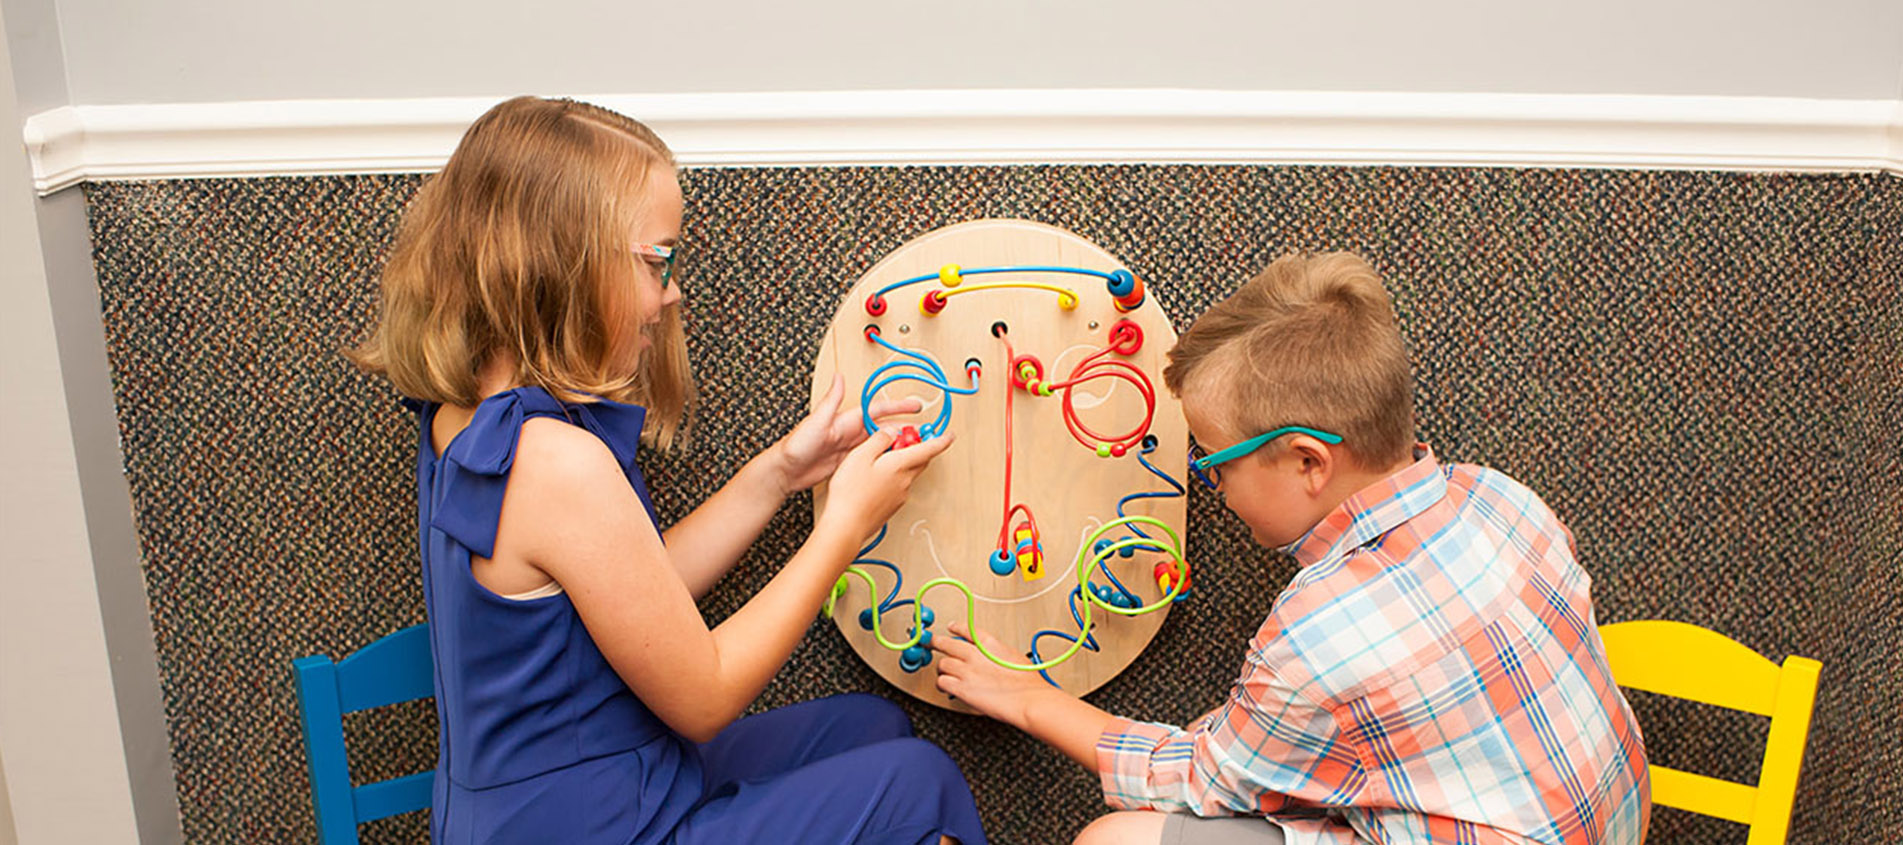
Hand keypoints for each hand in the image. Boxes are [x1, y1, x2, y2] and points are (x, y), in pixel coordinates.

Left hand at [771, 374, 923, 494]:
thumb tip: (839, 377)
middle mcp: (850, 432)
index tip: (915, 405)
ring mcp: (850, 448)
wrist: (786, 470)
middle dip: (905, 426)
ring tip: (915, 446)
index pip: (877, 410)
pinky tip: (894, 463)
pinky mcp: (848, 463)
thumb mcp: (816, 421)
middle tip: (925, 428)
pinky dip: (886, 459)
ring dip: (898, 444)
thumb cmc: (796, 445)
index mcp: (846, 420)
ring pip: (881, 443)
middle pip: (884, 427)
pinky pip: (873, 459)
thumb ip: (831, 400)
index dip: (897, 407)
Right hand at [817, 423, 953, 542]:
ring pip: (909, 473)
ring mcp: (900, 496)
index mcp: (901, 465)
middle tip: (907, 438)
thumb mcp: (860, 455)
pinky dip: (894, 476)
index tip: (949, 435)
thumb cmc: (851, 494)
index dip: (941, 440)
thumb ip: (879, 440)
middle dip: (919, 448)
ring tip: (882, 457)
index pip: (930, 449)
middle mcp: (905, 481)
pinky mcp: (892, 506)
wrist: (846, 526)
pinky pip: (899, 486)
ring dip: (904, 462)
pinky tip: (876, 477)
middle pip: (921, 460)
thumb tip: (891, 432)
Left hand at [933, 622, 1058, 728]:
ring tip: (944, 673)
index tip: (951, 627)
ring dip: (942, 669)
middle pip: (947, 643)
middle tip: (932, 643)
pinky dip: (941, 684)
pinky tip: (945, 687)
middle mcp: (974, 654)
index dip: (956, 627)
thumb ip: (998, 654)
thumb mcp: (1015, 657)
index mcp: (989, 644)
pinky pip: (942, 681)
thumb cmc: (1029, 682)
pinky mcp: (961, 688)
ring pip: (942, 664)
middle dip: (937, 643)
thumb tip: (992, 657)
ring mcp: (966, 671)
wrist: (1028, 699)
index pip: (967, 629)